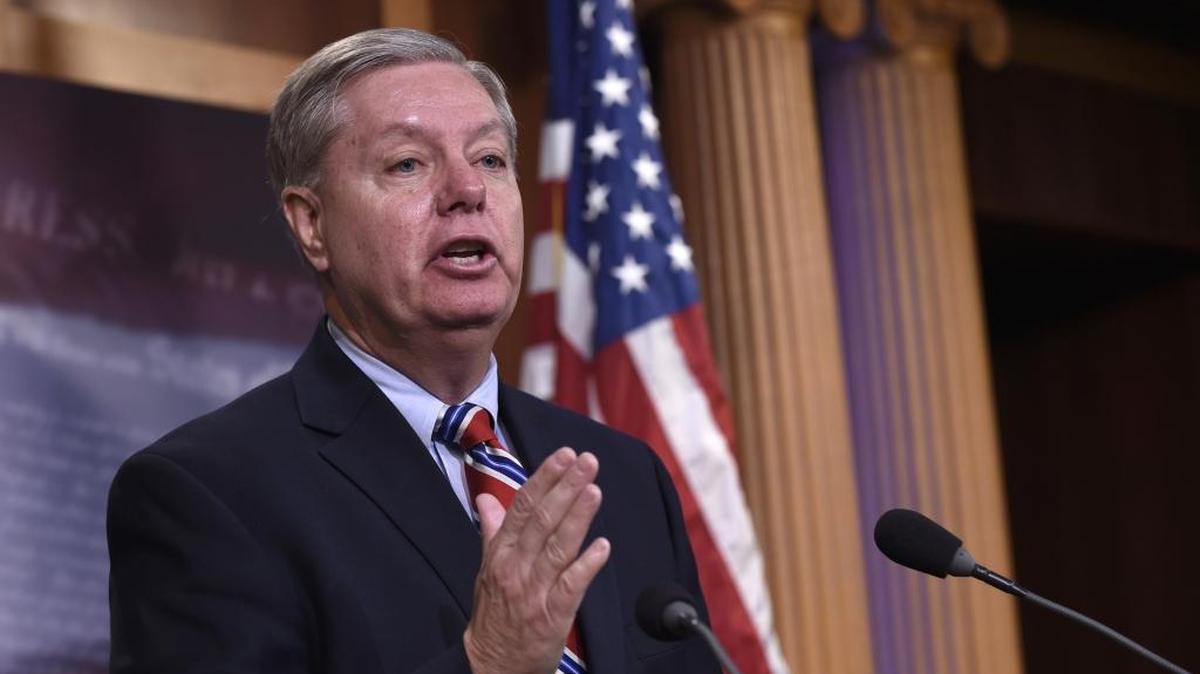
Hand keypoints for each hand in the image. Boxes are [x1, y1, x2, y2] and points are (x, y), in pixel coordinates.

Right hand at [463, 447, 609, 673]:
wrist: (491, 666)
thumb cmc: (493, 616)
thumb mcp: (485, 571)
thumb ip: (492, 532)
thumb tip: (486, 500)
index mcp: (500, 555)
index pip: (522, 508)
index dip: (544, 479)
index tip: (563, 456)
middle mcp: (515, 569)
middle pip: (542, 521)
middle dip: (565, 488)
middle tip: (586, 461)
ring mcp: (533, 593)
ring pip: (557, 548)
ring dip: (577, 518)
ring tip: (594, 490)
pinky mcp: (551, 618)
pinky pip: (571, 587)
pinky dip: (586, 566)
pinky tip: (602, 546)